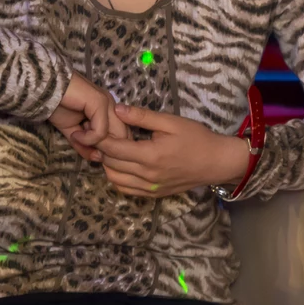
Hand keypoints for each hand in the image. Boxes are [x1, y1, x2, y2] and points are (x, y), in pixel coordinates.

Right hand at [49, 74, 128, 158]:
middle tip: (87, 151)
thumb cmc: (59, 107)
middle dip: (106, 151)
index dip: (110, 151)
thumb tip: (98, 159)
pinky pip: (101, 130)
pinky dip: (88, 138)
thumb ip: (86, 146)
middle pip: (123, 138)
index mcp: (110, 111)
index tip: (91, 153)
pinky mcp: (99, 102)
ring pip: (115, 136)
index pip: (122, 137)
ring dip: (98, 145)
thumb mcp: (74, 133)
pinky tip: (75, 134)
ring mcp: (108, 102)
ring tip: (79, 140)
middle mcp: (113, 106)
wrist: (44, 88)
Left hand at [90, 104, 250, 197]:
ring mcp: (150, 188)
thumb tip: (117, 110)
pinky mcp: (154, 195)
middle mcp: (147, 176)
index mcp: (150, 156)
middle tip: (97, 135)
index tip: (87, 128)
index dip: (97, 137)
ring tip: (110, 148)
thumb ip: (142, 117)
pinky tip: (121, 164)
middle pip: (110, 164)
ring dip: (108, 164)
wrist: (217, 162)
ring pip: (115, 180)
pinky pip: (126, 190)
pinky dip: (118, 178)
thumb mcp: (171, 122)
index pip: (113, 148)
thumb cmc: (196, 138)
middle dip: (100, 149)